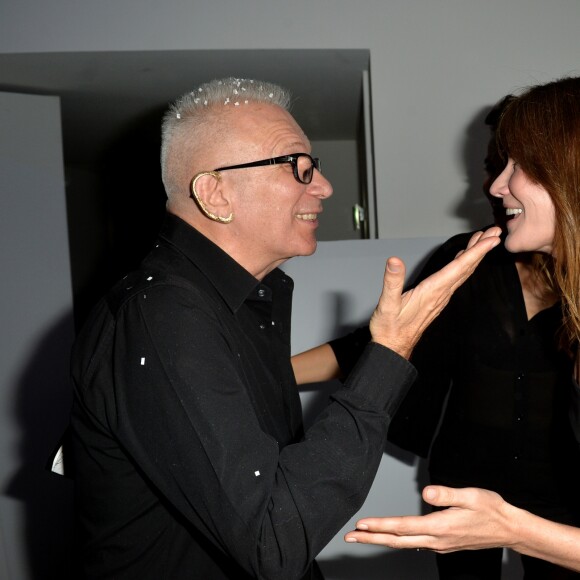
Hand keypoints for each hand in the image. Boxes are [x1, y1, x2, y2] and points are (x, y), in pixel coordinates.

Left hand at [344, 485, 516, 551]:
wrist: (509, 529)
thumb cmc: (491, 510)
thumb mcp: (472, 496)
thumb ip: (447, 493)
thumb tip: (426, 492)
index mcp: (440, 527)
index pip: (403, 527)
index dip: (380, 526)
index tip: (362, 524)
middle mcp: (437, 540)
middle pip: (397, 540)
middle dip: (371, 538)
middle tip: (350, 536)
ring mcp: (439, 544)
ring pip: (404, 543)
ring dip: (381, 539)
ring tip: (363, 535)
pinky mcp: (443, 543)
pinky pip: (414, 543)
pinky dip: (397, 540)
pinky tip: (390, 537)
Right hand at [369, 227, 500, 357]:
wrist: (393, 347)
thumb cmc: (390, 328)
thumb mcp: (387, 304)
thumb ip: (392, 282)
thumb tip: (394, 261)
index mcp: (432, 291)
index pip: (459, 267)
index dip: (476, 251)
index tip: (491, 239)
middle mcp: (441, 294)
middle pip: (466, 268)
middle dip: (481, 248)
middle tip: (495, 231)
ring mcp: (440, 297)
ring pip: (463, 272)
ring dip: (474, 255)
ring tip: (483, 239)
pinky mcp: (436, 299)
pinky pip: (455, 278)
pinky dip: (463, 264)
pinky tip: (462, 259)